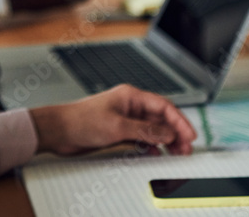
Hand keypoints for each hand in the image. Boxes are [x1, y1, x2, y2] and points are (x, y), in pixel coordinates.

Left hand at [29, 85, 195, 156]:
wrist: (59, 130)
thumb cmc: (81, 120)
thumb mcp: (117, 126)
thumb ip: (144, 130)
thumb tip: (167, 133)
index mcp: (131, 96)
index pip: (164, 106)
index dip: (179, 120)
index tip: (190, 135)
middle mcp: (130, 106)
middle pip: (160, 118)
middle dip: (175, 132)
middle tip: (186, 148)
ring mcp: (125, 119)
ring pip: (153, 129)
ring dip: (165, 140)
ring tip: (176, 153)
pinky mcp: (119, 132)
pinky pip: (142, 138)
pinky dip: (151, 145)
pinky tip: (155, 153)